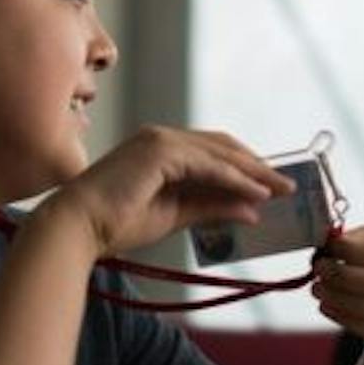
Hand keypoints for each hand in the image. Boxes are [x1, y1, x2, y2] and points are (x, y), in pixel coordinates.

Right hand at [44, 126, 292, 256]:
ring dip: (254, 172)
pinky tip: (258, 193)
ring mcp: (160, 140)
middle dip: (257, 165)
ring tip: (281, 189)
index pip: (212, 152)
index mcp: (159, 148)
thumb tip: (251, 212)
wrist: (77, 227)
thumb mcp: (175, 215)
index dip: (244, 166)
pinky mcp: (161, 153)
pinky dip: (237, 179)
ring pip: (220, 153)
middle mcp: (161, 137)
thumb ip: (211, 208)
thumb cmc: (114, 223)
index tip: (269, 185)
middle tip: (286, 184)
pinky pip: (210, 166)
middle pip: (222, 146)